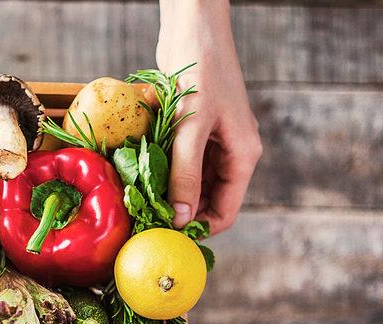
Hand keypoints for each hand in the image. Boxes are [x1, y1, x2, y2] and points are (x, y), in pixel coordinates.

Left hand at [156, 0, 261, 234]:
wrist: (193, 28)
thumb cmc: (200, 72)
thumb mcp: (192, 127)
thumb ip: (186, 173)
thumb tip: (181, 217)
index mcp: (242, 155)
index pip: (226, 211)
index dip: (199, 228)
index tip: (167, 237)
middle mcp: (229, 152)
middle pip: (206, 199)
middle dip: (179, 211)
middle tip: (145, 221)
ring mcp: (211, 141)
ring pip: (190, 182)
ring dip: (168, 191)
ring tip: (140, 201)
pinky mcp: (192, 130)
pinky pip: (178, 161)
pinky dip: (162, 169)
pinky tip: (141, 174)